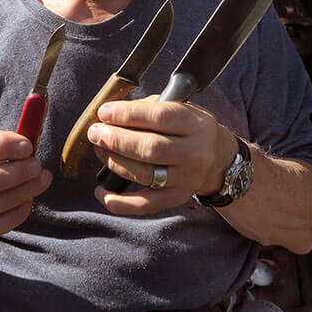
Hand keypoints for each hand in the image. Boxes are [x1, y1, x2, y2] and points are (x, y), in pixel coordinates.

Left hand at [87, 97, 236, 214]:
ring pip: (145, 174)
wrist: (217, 158)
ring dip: (115, 162)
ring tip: (99, 150)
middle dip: (117, 140)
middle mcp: (195, 152)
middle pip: (151, 148)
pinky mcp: (177, 197)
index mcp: (195, 123)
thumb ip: (148, 108)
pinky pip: (146, 204)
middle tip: (95, 133)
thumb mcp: (178, 107)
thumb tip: (110, 113)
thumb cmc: (188, 128)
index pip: (160, 117)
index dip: (128, 114)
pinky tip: (102, 192)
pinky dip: (121, 202)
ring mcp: (187, 178)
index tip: (105, 112)